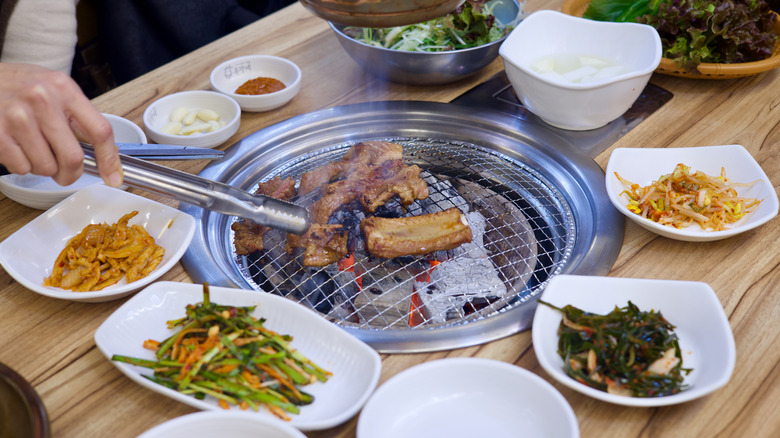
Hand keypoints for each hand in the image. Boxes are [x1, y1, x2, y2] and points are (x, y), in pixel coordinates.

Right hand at [0, 63, 122, 186]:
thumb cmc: (20, 86)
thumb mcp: (54, 89)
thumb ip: (79, 117)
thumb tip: (108, 153)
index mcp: (65, 89)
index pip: (100, 130)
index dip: (110, 159)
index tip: (114, 178)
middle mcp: (43, 99)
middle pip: (73, 157)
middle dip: (71, 173)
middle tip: (64, 173)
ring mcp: (18, 116)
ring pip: (46, 167)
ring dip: (43, 168)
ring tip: (34, 149)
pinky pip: (22, 167)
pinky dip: (22, 166)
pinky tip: (17, 147)